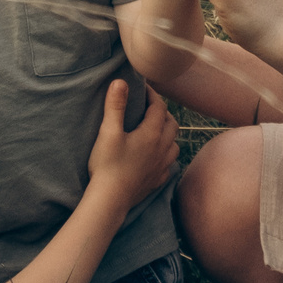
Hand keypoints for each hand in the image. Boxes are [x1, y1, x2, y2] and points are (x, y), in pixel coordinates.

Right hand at [85, 80, 177, 213]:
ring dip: (168, 134)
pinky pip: (169, 163)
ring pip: (174, 144)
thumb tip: (120, 82)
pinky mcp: (158, 180)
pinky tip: (155, 157)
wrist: (111, 199)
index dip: (153, 95)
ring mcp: (162, 166)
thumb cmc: (108, 165)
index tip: (143, 89)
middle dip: (163, 113)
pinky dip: (165, 155)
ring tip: (155, 131)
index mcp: (151, 134)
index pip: (159, 107)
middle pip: (172, 124)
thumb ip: (115, 106)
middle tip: (149, 108)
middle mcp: (162, 148)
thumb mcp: (108, 132)